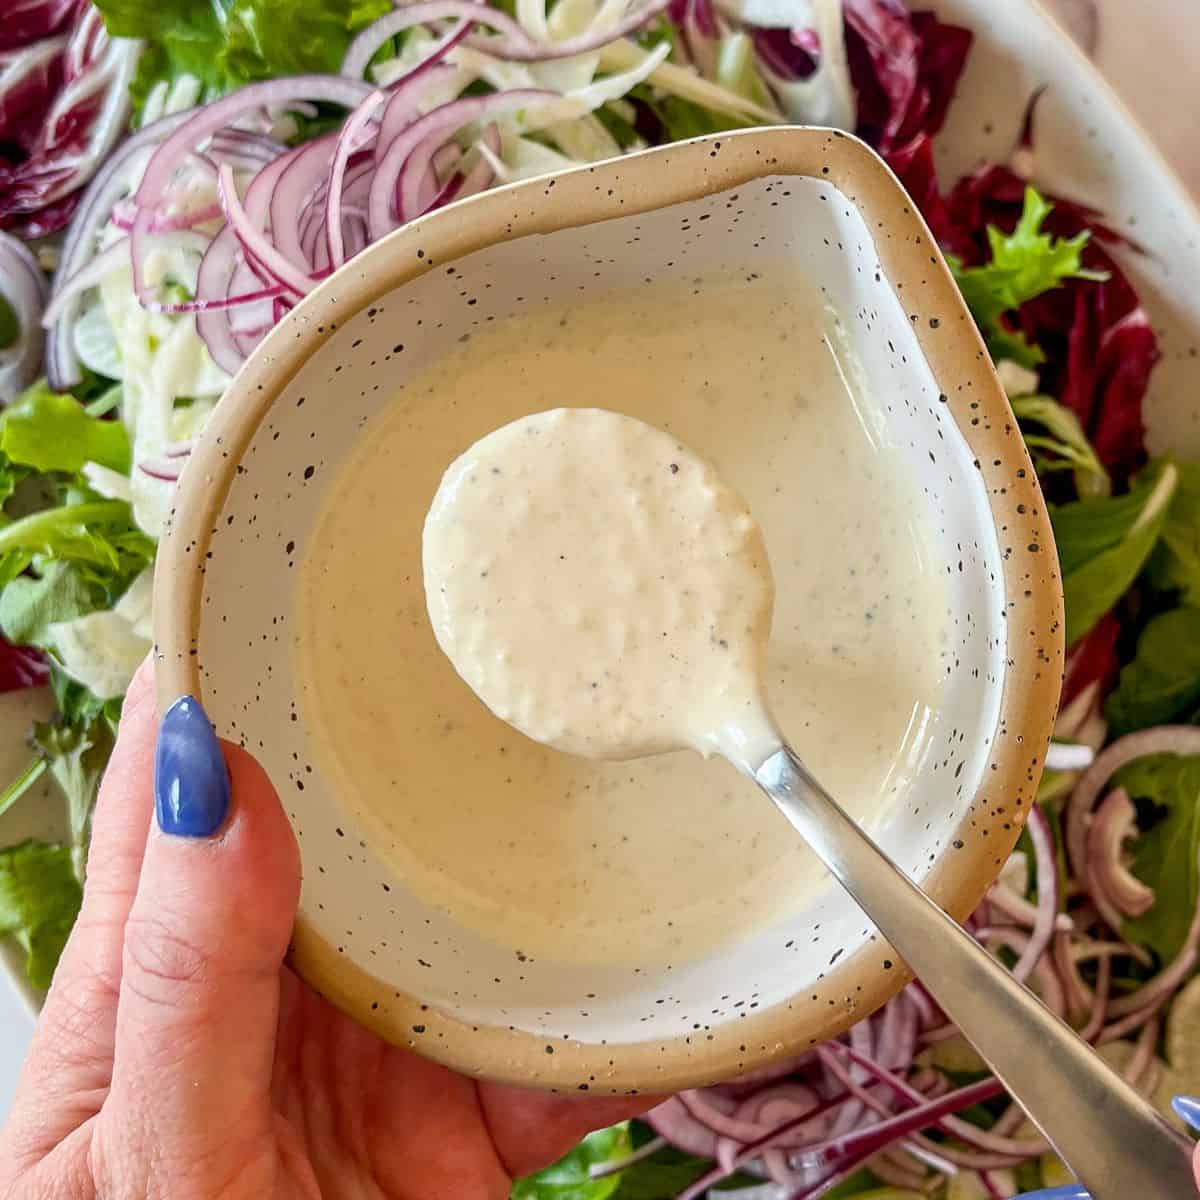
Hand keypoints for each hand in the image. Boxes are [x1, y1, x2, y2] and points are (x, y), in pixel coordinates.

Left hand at [0, 661, 651, 1198]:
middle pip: (357, 811)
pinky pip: (568, 1038)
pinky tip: (698, 950)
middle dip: (415, 723)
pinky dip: (639, 1006)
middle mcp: (285, 970)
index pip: (191, 764)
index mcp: (168, 956)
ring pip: (475, 905)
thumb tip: (214, 776)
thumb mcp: (152, 1151)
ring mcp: (388, 1034)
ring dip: (541, 846)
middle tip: (499, 620)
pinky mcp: (472, 1112)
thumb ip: (187, 974)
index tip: (306, 555)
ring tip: (614, 745)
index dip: (236, 654)